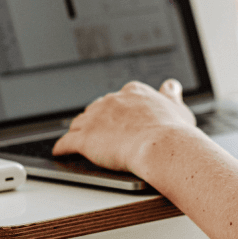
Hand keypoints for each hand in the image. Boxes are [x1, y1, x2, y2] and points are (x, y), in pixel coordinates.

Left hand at [52, 79, 196, 172]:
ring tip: (77, 141)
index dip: (114, 111)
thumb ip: (170, 95)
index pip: (116, 99)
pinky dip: (62, 148)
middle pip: (95, 110)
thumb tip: (171, 86)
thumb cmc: (173, 132)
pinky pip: (66, 142)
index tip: (115, 119)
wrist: (162, 146)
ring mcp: (96, 118)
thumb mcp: (178, 108)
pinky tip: (60, 152)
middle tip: (99, 133)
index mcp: (133, 92)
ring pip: (79, 123)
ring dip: (78, 131)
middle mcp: (112, 100)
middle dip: (95, 121)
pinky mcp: (84, 139)